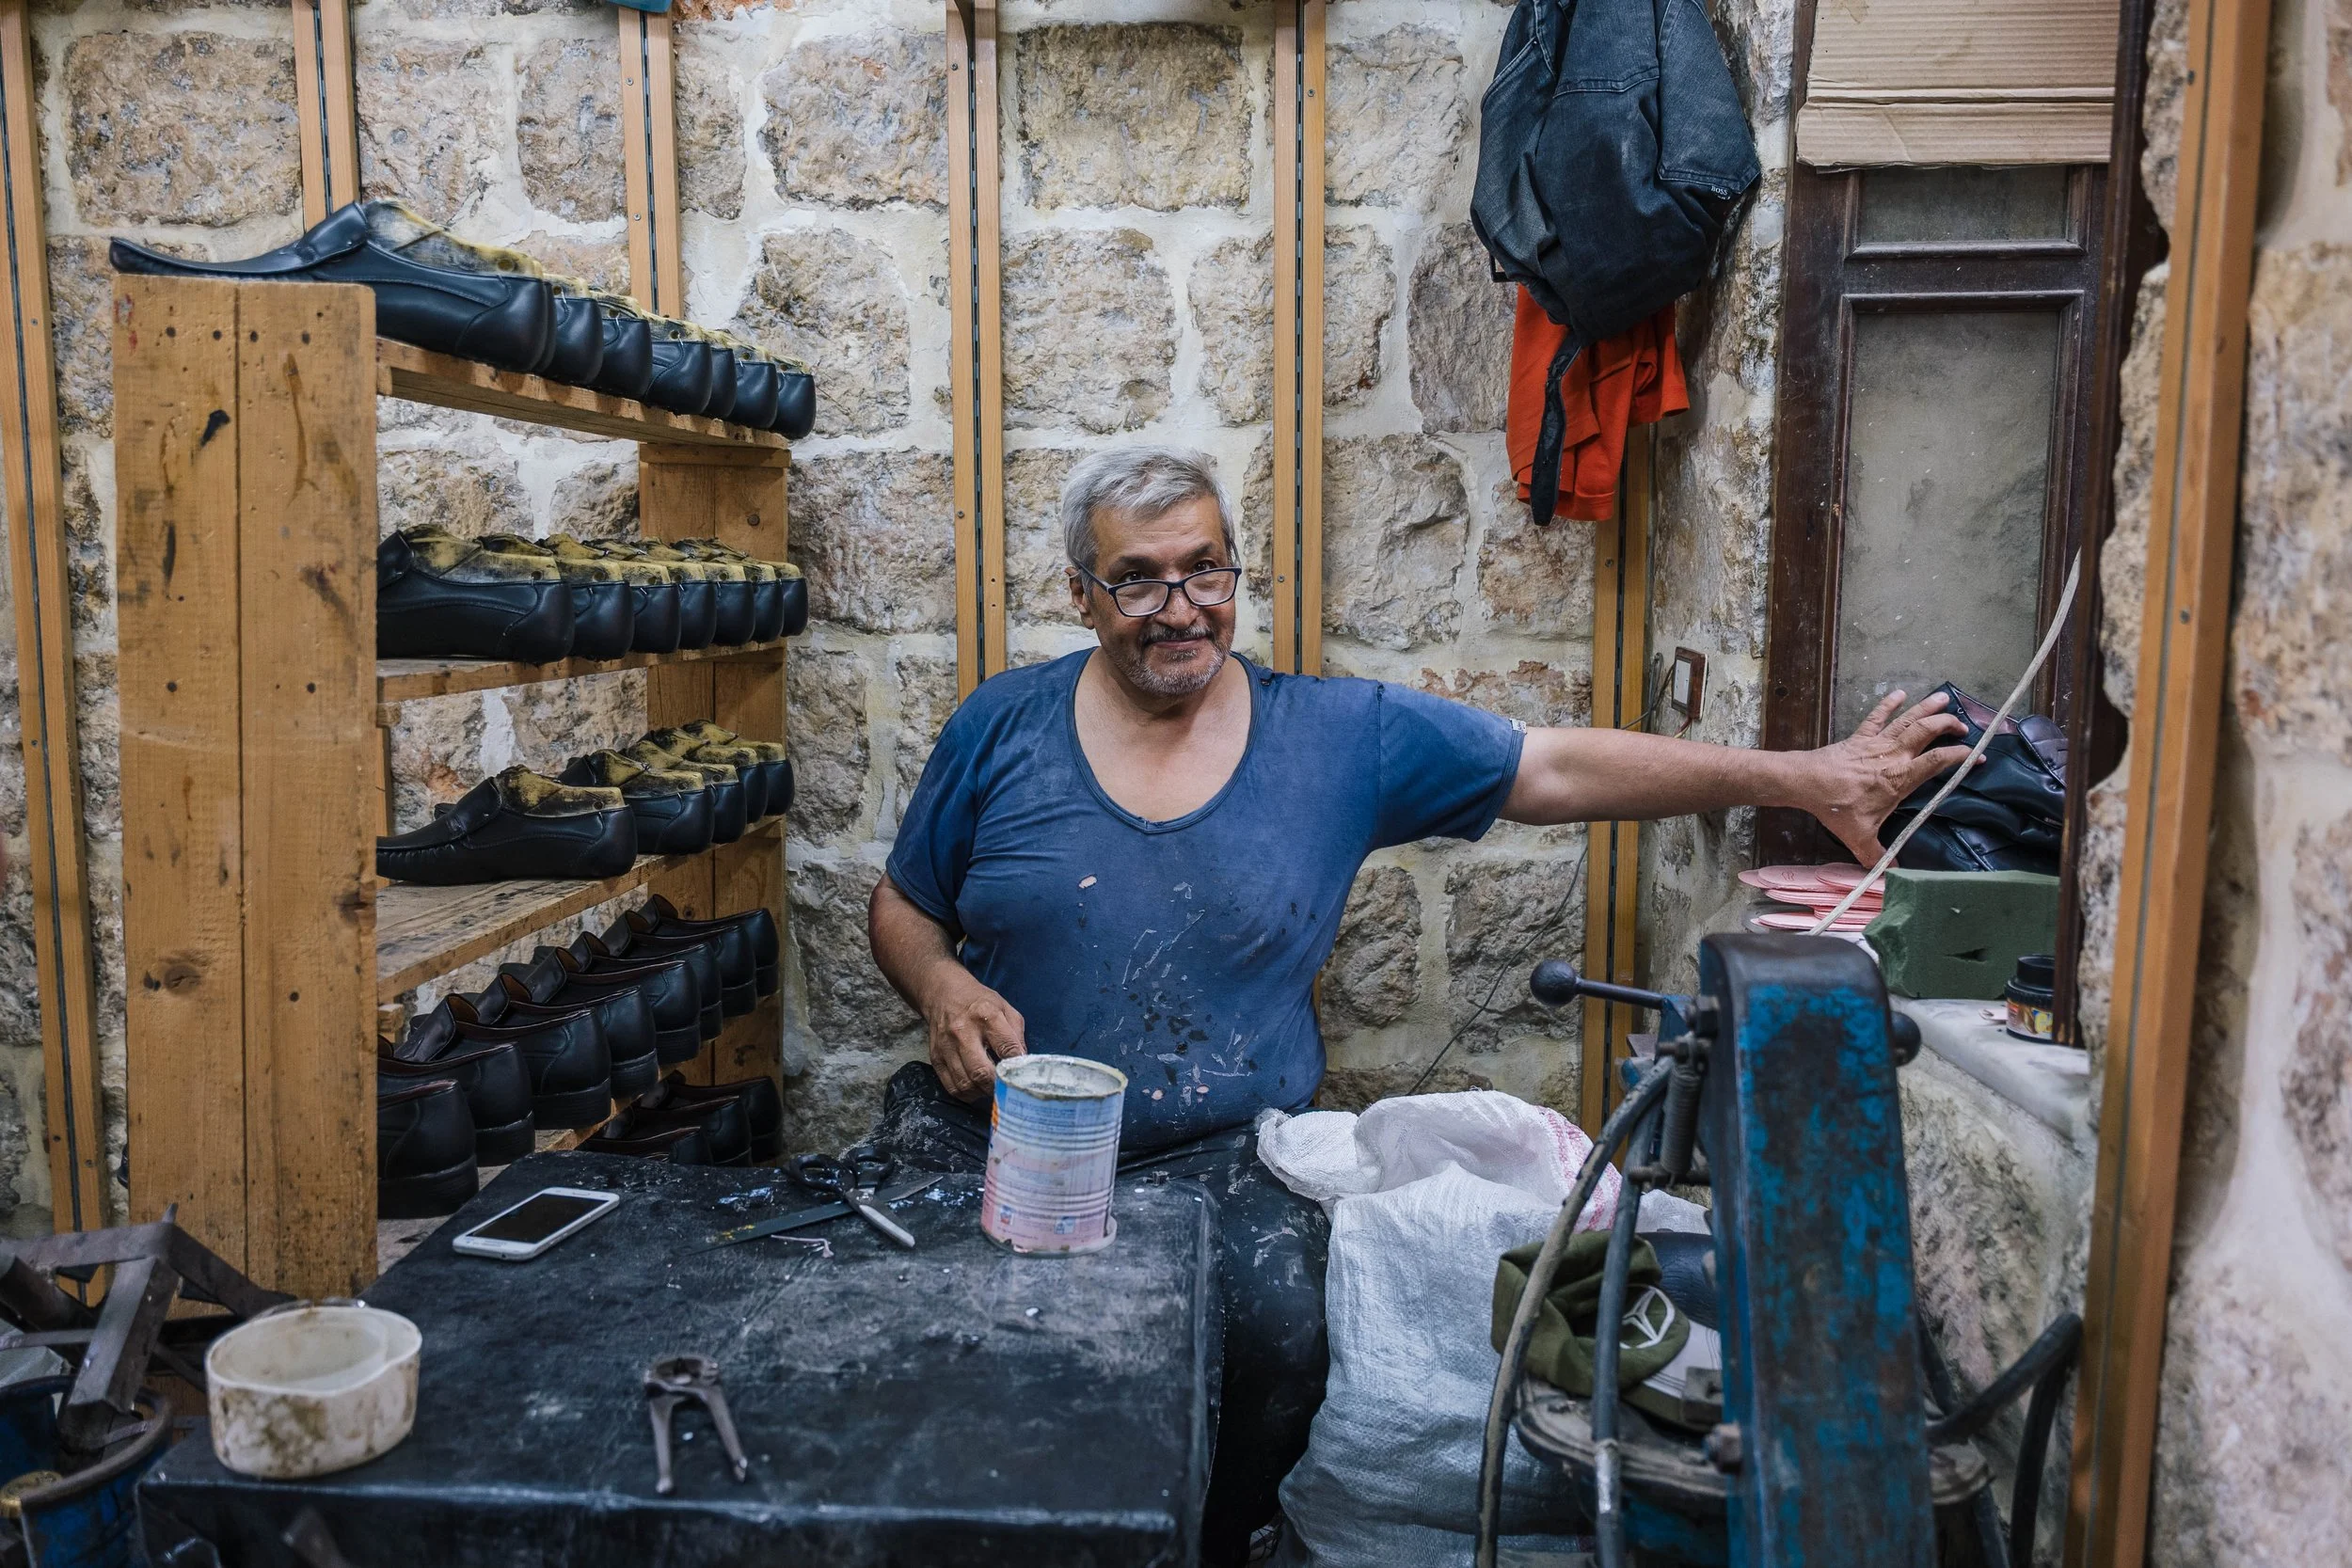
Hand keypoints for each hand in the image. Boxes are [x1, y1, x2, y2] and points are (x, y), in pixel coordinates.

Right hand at [924, 974, 1026, 1101]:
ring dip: (982, 1092)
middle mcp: (963, 1032)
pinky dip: (966, 1093)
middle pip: (981, 1072)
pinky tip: (975, 1087)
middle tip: (1005, 1087)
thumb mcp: (1005, 1008)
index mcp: (986, 1016)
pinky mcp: (935, 1058)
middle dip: (997, 1085)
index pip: (1007, 1048)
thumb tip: (1022, 1063)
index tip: (1022, 1073)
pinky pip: (951, 1087)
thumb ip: (1017, 1034)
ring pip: (965, 1083)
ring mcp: (946, 1047)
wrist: (943, 994)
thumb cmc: (979, 1003)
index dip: (1017, 1066)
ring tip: (990, 1087)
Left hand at [1798, 690, 1971, 865]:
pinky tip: (1899, 693)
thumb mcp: (1860, 837)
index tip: (1977, 757)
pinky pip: (1876, 716)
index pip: (1938, 762)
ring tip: (1944, 698)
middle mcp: (1894, 755)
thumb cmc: (1837, 808)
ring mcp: (1877, 742)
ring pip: (1907, 719)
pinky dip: (1888, 704)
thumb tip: (1892, 875)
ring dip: (1926, 707)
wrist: (1808, 783)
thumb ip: (1878, 855)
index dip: (1960, 757)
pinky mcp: (1860, 736)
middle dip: (1948, 725)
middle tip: (1963, 725)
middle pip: (1927, 732)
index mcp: (1901, 778)